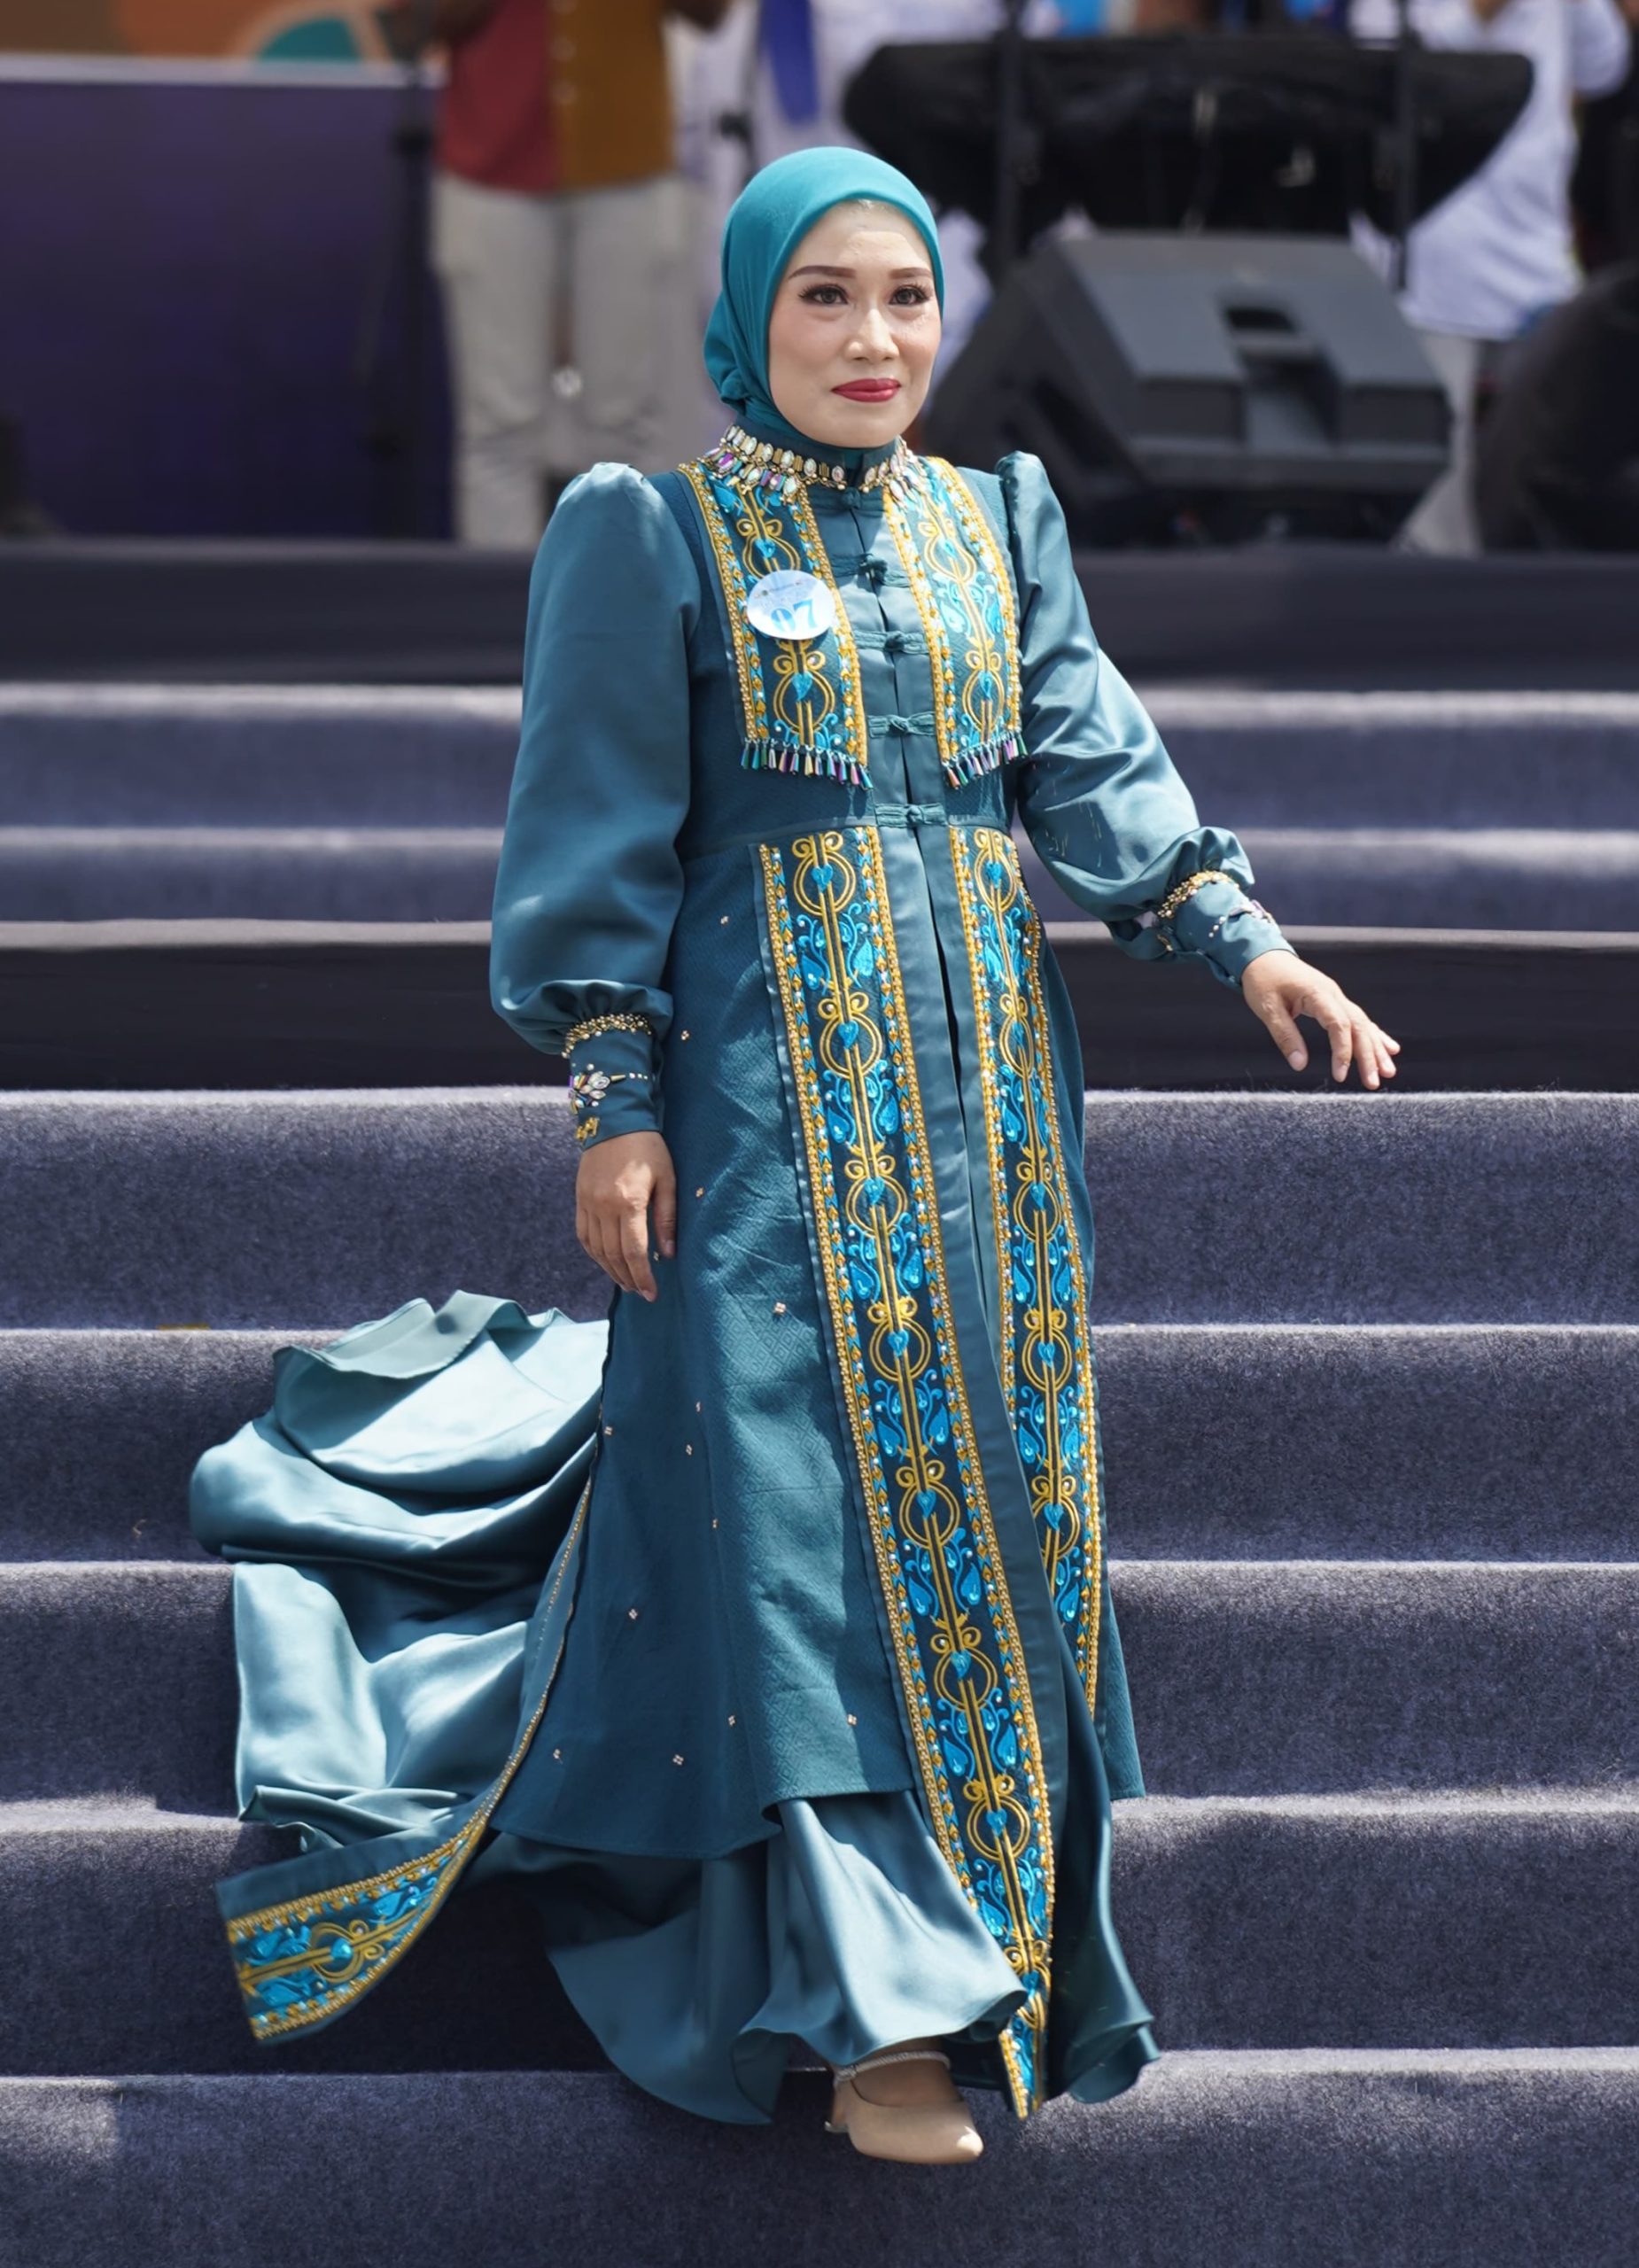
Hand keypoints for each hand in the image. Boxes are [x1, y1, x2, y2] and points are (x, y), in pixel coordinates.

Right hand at [576, 1131, 675, 1299]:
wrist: (613, 1120)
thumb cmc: (648, 1148)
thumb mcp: (667, 1179)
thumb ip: (667, 1218)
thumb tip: (668, 1254)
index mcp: (628, 1202)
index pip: (634, 1251)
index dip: (643, 1277)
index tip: (652, 1294)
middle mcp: (603, 1206)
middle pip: (613, 1255)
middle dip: (628, 1278)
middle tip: (641, 1292)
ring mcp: (587, 1203)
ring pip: (596, 1249)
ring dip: (610, 1270)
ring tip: (626, 1282)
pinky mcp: (579, 1199)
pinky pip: (583, 1234)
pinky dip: (594, 1253)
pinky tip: (606, 1261)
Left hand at [1241, 951, 1400, 1089]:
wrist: (1262, 955)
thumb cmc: (1263, 981)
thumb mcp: (1268, 1009)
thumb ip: (1285, 1036)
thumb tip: (1299, 1065)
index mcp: (1318, 994)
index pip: (1339, 1025)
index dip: (1343, 1052)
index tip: (1341, 1076)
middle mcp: (1334, 994)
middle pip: (1358, 1026)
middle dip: (1369, 1056)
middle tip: (1373, 1082)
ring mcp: (1337, 996)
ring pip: (1363, 1024)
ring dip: (1376, 1048)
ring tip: (1388, 1071)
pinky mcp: (1335, 1000)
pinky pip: (1359, 1019)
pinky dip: (1373, 1034)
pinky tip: (1388, 1048)